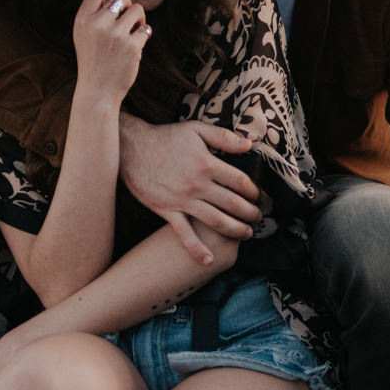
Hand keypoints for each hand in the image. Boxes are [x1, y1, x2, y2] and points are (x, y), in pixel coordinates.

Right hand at [71, 0, 148, 105]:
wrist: (98, 90)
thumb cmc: (93, 58)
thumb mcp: (84, 33)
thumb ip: (95, 11)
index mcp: (83, 18)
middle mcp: (98, 24)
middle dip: (127, 6)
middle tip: (124, 21)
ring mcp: (115, 35)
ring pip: (137, 10)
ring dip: (138, 20)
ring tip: (131, 33)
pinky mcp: (131, 46)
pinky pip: (146, 28)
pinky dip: (143, 35)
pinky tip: (135, 44)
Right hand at [118, 116, 261, 263]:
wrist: (130, 149)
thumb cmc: (165, 138)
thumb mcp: (196, 129)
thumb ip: (224, 136)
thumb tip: (250, 144)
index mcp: (206, 163)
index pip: (239, 182)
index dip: (253, 191)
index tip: (257, 196)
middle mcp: (197, 184)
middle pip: (232, 204)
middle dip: (250, 213)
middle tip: (258, 218)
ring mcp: (182, 200)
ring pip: (216, 221)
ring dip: (235, 230)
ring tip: (246, 234)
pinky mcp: (167, 211)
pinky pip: (184, 234)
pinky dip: (197, 249)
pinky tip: (209, 260)